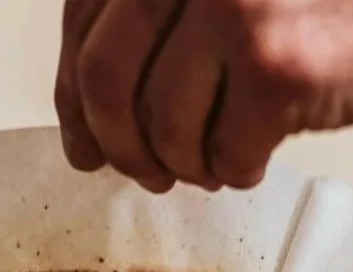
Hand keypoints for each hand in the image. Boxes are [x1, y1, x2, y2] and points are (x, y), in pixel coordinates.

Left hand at [55, 0, 352, 189]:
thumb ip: (169, 5)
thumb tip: (83, 104)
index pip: (82, 11)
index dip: (74, 86)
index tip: (87, 141)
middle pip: (105, 77)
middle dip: (119, 143)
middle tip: (150, 174)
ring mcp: (233, 0)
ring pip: (158, 127)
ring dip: (182, 163)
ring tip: (217, 162)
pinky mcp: (278, 63)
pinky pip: (221, 156)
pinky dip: (235, 172)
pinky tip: (260, 159)